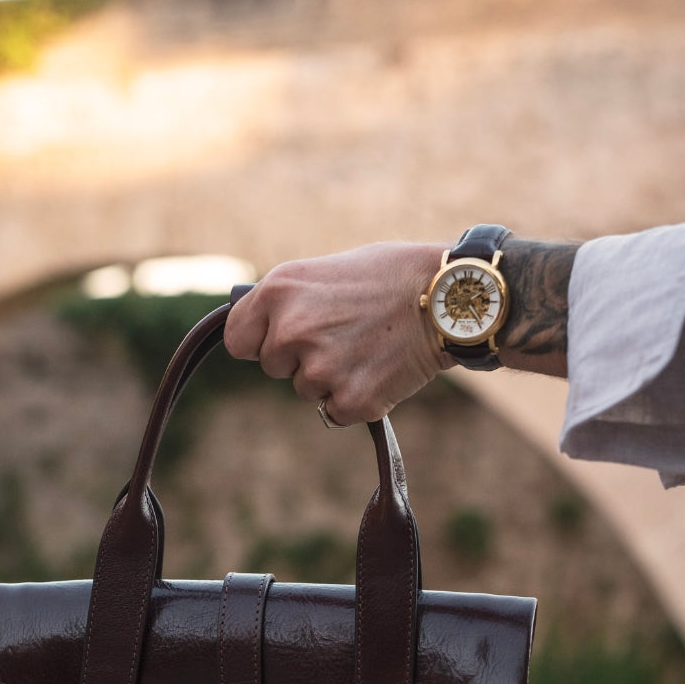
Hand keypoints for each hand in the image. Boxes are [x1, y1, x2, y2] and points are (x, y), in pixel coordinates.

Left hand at [224, 242, 451, 425]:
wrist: (446, 297)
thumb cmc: (389, 276)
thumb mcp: (324, 272)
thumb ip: (287, 303)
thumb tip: (259, 333)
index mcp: (279, 291)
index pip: (238, 339)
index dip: (259, 341)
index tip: (278, 340)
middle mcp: (291, 331)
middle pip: (274, 367)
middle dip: (300, 358)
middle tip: (343, 333)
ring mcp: (320, 369)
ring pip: (306, 390)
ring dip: (331, 377)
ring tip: (368, 345)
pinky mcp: (350, 400)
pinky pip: (335, 411)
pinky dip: (356, 398)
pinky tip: (380, 369)